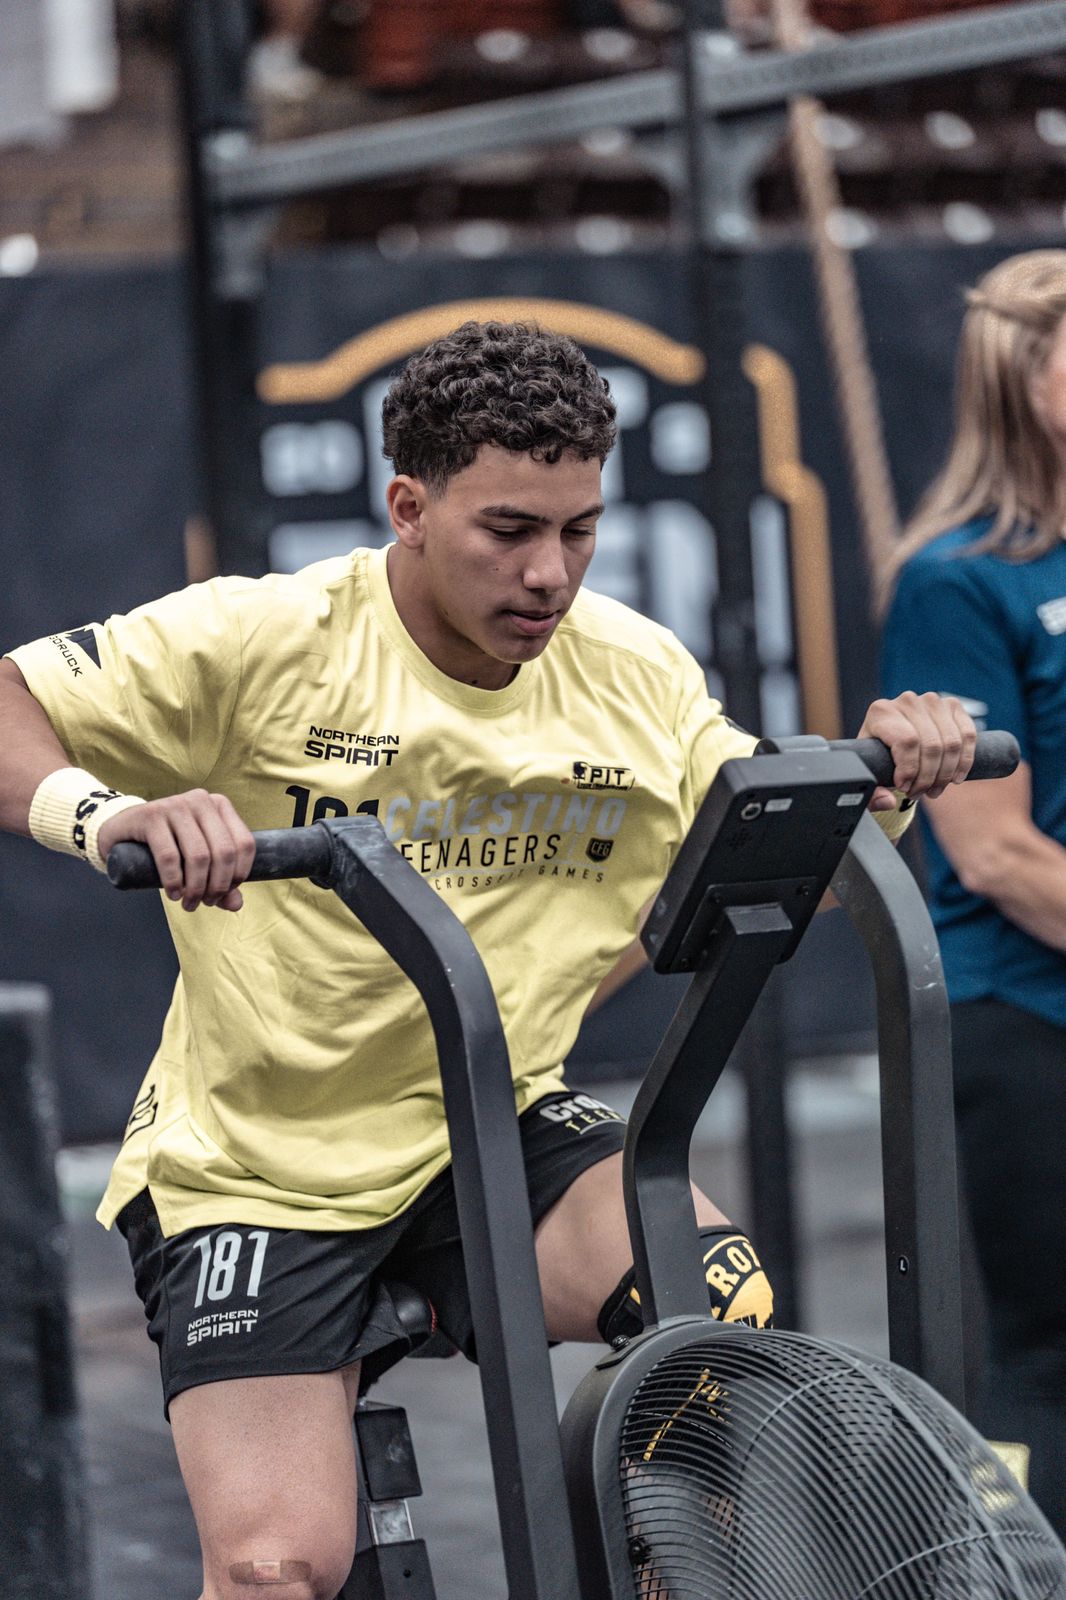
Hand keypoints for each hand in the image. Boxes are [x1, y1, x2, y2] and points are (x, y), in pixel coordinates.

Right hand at [96, 790, 255, 910]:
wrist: (121, 831)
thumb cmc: (167, 845)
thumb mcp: (196, 860)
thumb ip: (220, 880)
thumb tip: (237, 904)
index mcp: (220, 806)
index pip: (244, 844)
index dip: (238, 875)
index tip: (224, 894)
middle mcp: (201, 800)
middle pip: (224, 852)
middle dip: (217, 886)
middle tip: (205, 903)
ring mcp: (176, 805)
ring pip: (199, 856)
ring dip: (196, 888)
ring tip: (188, 903)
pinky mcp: (151, 815)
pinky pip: (170, 856)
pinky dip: (174, 881)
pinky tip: (173, 894)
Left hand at [858, 692, 976, 812]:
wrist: (891, 738)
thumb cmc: (877, 757)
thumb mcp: (868, 774)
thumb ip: (871, 794)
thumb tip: (888, 801)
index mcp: (881, 711)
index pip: (907, 741)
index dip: (910, 770)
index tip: (904, 788)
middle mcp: (908, 701)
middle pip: (931, 745)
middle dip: (928, 778)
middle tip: (921, 794)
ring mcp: (933, 701)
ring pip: (951, 743)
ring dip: (946, 774)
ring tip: (935, 790)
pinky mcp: (953, 706)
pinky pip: (968, 735)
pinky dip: (964, 761)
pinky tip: (955, 778)